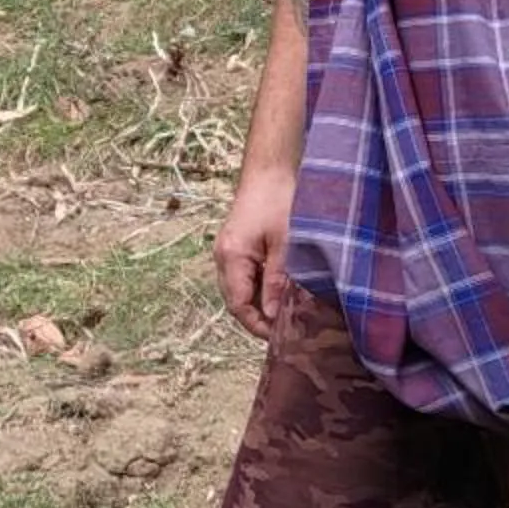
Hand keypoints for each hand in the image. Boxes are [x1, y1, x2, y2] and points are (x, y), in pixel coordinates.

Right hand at [214, 168, 295, 340]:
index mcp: (231, 256)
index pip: (238, 305)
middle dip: (258, 318)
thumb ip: (277, 281)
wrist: (269, 170)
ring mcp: (227, 251)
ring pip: (239, 290)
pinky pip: (243, 276)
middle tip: (286, 329)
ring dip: (259, 303)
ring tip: (286, 312)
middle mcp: (222, 256)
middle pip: (235, 300)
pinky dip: (259, 288)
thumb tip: (272, 316)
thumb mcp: (286, 244)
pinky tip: (279, 291)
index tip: (281, 337)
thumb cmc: (279, 201)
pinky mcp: (236, 246)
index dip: (257, 326)